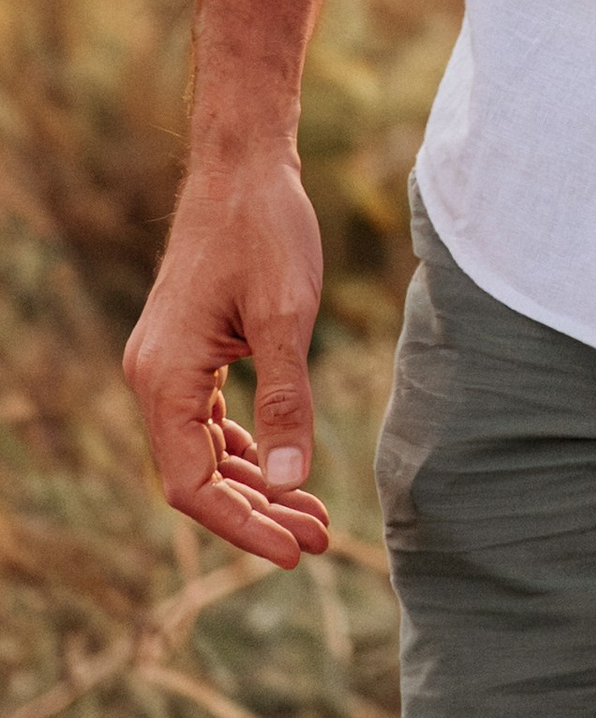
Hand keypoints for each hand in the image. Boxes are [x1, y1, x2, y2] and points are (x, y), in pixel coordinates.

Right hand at [122, 150, 333, 568]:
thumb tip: (294, 480)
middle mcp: (154, 377)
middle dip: (258, 512)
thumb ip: (288, 399)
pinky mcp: (188, 351)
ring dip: (257, 485)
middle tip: (320, 539)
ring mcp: (168, 365)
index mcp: (165, 376)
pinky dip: (248, 449)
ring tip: (314, 515)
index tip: (294, 552)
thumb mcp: (287, 314)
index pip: (193, 484)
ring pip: (206, 451)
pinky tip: (285, 466)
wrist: (243, 165)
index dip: (242, 525)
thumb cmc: (265, 229)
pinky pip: (210, 420)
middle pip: (199, 476)